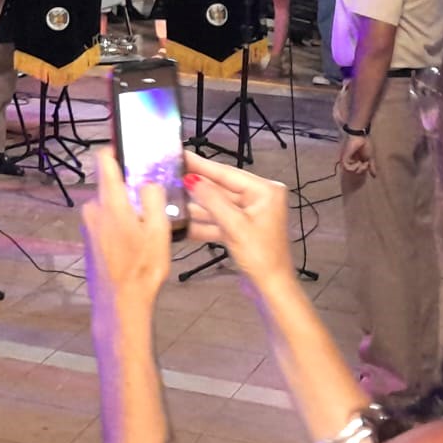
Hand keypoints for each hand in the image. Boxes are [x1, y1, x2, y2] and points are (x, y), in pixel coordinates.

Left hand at [82, 153, 170, 308]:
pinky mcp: (88, 239)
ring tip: (148, 227)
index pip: (104, 159)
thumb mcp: (159, 230)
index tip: (133, 151)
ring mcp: (88, 224)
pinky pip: (105, 220)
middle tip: (153, 201)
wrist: (119, 304)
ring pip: (110, 204)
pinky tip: (135, 242)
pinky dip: (119, 223)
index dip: (116, 149)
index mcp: (109, 201)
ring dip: (126, 208)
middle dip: (130, 188)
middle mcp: (92, 208)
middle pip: (111, 184)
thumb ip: (153, 197)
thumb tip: (148, 181)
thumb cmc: (142, 266)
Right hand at [183, 152, 295, 293]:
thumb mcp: (234, 226)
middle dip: (196, 186)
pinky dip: (203, 222)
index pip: (227, 174)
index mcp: (265, 190)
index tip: (180, 154)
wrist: (272, 288)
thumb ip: (212, 200)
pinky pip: (219, 219)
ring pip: (217, 204)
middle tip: (170, 173)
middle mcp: (259, 197)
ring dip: (195, 206)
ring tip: (169, 195)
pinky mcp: (242, 227)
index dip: (202, 165)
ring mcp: (250, 212)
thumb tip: (190, 179)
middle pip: (221, 188)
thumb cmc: (260, 255)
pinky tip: (181, 220)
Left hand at [339, 134, 374, 176]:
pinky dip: (354, 168)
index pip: (359, 170)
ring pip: (350, 171)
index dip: (364, 170)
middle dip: (362, 170)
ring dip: (358, 169)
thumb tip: (374, 176)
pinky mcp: (344, 158)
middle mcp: (351, 161)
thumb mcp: (370, 158)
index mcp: (357, 160)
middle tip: (365, 164)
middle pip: (354, 172)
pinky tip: (358, 162)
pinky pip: (347, 168)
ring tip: (361, 163)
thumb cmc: (366, 145)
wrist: (361, 137)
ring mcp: (347, 160)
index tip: (367, 164)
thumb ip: (371, 167)